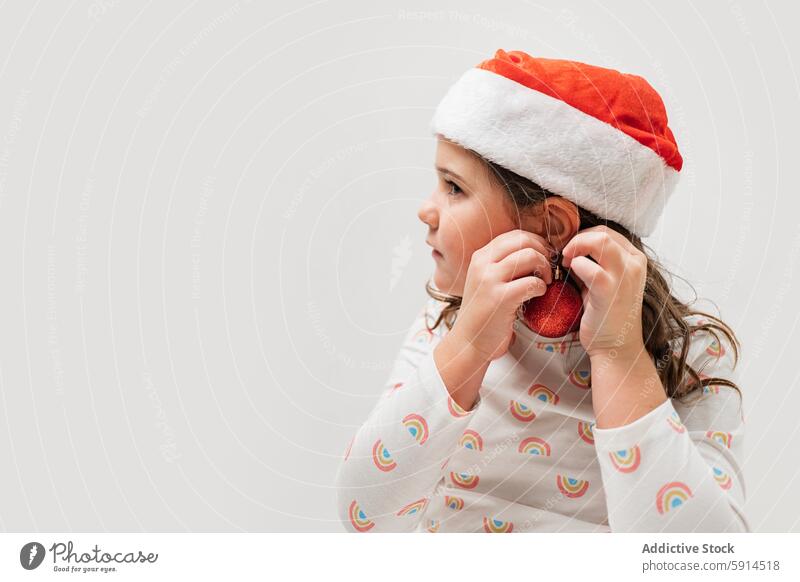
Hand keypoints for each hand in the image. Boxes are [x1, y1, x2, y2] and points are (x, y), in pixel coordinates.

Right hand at [452, 229, 553, 361]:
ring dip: (545, 269)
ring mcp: (489, 280)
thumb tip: (537, 250)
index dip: (537, 242)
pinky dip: (542, 288)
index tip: (545, 257)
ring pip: (530, 256)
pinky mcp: (500, 298)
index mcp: (480, 256)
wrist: (468, 343)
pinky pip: (532, 283)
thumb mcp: (486, 281)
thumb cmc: (484, 313)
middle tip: (548, 269)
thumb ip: (503, 264)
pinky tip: (537, 295)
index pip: (516, 235)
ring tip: (545, 282)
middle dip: (544, 252)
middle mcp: (482, 263)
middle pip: (524, 241)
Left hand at [561, 226, 646, 358]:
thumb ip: (594, 261)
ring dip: (575, 248)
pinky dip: (574, 266)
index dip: (583, 237)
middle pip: (602, 233)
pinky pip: (588, 267)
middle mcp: (634, 264)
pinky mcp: (610, 291)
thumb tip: (571, 245)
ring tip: (566, 263)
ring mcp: (625, 276)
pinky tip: (568, 275)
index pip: (606, 232)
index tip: (571, 252)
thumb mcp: (604, 280)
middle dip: (577, 240)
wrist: (616, 347)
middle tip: (565, 257)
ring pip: (600, 241)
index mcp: (635, 259)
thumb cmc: (606, 314)